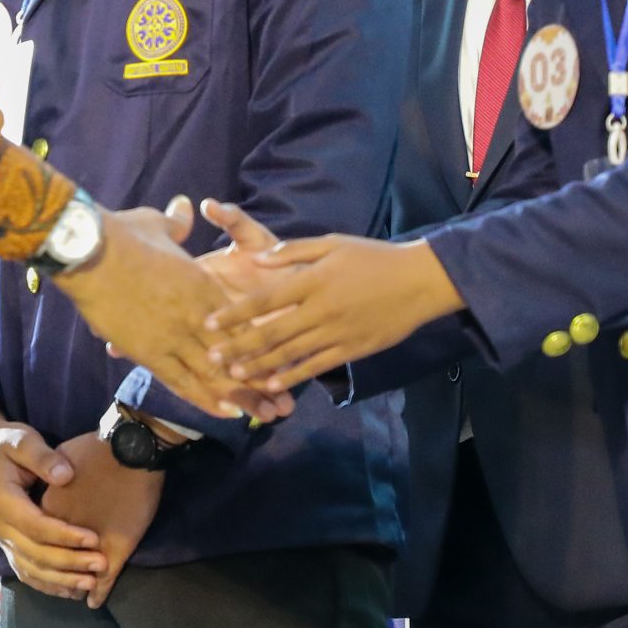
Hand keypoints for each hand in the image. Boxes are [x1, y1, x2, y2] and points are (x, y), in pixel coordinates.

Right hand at [0, 400, 103, 601]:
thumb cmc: (5, 444)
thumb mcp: (22, 440)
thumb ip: (42, 456)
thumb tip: (65, 476)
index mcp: (2, 500)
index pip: (36, 526)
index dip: (65, 536)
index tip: (94, 538)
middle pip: (35, 553)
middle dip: (70, 562)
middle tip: (102, 564)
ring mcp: (0, 540)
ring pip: (30, 569)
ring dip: (61, 579)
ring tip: (91, 583)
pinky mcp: (7, 546)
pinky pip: (25, 573)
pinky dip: (47, 585)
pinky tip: (71, 591)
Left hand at [42, 431, 161, 609]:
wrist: (131, 448)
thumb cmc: (96, 449)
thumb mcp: (61, 457)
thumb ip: (49, 476)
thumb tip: (46, 488)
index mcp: (48, 507)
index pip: (35, 538)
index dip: (39, 551)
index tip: (41, 558)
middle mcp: (64, 528)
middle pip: (52, 560)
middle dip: (56, 575)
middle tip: (61, 585)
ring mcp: (91, 541)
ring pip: (76, 574)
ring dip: (75, 584)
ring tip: (77, 592)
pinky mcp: (117, 546)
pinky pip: (104, 578)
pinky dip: (99, 592)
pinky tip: (94, 601)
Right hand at [56, 204, 288, 422]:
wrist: (89, 251)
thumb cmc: (121, 234)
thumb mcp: (157, 224)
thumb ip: (176, 222)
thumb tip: (184, 207)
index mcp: (203, 283)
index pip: (242, 319)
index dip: (262, 340)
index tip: (281, 356)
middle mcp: (197, 313)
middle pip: (239, 352)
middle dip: (263, 377)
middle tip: (285, 401)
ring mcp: (175, 335)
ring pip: (218, 374)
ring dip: (245, 396)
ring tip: (267, 415)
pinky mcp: (150, 352)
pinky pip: (183, 382)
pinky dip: (207, 399)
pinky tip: (228, 414)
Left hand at [205, 209, 464, 391]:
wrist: (418, 281)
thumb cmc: (372, 256)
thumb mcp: (332, 243)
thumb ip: (293, 253)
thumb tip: (257, 259)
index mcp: (313, 279)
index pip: (264, 299)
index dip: (234, 313)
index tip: (209, 322)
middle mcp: (321, 308)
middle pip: (271, 331)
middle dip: (239, 346)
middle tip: (211, 357)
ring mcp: (337, 332)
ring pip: (291, 353)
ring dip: (260, 365)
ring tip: (234, 374)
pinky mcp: (352, 349)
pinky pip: (317, 365)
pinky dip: (294, 375)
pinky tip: (274, 384)